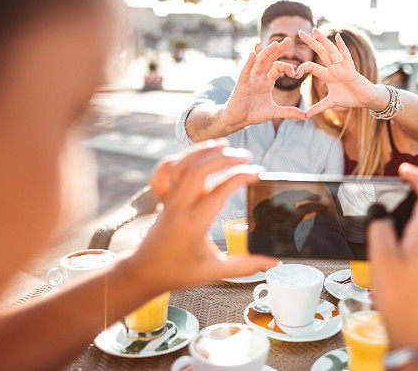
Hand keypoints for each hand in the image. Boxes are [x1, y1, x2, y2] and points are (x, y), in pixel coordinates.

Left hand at [134, 140, 277, 291]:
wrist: (144, 271)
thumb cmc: (178, 272)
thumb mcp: (213, 272)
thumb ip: (245, 266)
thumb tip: (273, 262)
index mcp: (194, 224)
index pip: (220, 191)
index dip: (241, 177)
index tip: (258, 174)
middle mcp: (180, 207)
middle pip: (199, 171)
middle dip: (224, 158)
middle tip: (246, 156)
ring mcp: (169, 200)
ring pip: (182, 166)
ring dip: (203, 151)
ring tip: (226, 145)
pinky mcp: (164, 198)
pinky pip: (166, 171)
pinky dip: (181, 158)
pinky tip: (198, 154)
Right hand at [222, 39, 306, 128]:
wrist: (237, 120)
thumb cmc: (253, 113)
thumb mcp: (274, 112)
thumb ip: (289, 111)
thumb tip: (305, 116)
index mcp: (267, 81)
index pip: (278, 67)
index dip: (287, 67)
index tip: (295, 73)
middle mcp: (259, 77)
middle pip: (269, 59)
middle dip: (278, 49)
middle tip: (288, 39)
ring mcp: (250, 79)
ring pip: (259, 62)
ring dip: (266, 52)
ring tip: (275, 44)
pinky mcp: (241, 84)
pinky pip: (245, 71)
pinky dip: (249, 62)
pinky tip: (252, 53)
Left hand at [295, 28, 384, 117]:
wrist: (365, 99)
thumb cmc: (350, 97)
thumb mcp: (331, 103)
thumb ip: (318, 107)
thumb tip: (306, 115)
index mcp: (327, 74)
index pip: (311, 67)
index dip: (302, 68)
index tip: (294, 73)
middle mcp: (333, 68)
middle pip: (320, 52)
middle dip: (310, 42)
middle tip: (300, 32)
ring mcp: (342, 67)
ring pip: (330, 51)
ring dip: (323, 40)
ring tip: (315, 30)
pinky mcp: (351, 69)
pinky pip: (346, 56)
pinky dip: (342, 47)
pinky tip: (337, 37)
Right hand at [368, 163, 417, 357]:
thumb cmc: (402, 300)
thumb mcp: (382, 259)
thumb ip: (379, 230)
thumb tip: (379, 216)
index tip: (402, 168)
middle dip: (417, 188)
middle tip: (397, 182)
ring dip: (412, 207)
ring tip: (391, 204)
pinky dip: (408, 226)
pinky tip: (391, 235)